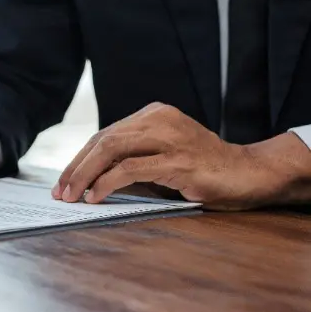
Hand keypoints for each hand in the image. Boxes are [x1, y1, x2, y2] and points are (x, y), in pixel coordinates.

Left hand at [52, 102, 310, 209]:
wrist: (250, 174)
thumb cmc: (203, 170)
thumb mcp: (160, 158)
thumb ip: (129, 161)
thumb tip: (86, 181)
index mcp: (153, 114)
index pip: (105, 135)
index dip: (80, 159)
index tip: (62, 182)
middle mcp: (159, 120)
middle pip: (103, 140)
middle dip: (76, 168)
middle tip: (59, 192)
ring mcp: (170, 138)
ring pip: (111, 150)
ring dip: (85, 175)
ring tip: (71, 196)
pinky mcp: (178, 160)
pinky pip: (130, 169)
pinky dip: (106, 183)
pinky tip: (94, 197)